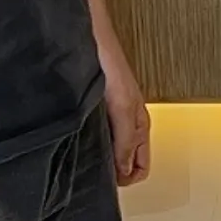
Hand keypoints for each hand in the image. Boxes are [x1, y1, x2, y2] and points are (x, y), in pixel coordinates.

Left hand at [95, 30, 150, 185]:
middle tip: (97, 177)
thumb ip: (125, 140)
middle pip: (128, 161)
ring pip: (113, 148)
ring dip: (104, 156)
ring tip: (89, 161)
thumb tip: (123, 170)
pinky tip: (80, 139)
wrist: (89, 37)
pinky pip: (99, 134)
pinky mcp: (97, 107)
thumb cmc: (108, 63)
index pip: (140, 167)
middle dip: (116, 171)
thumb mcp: (121, 108)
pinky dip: (91, 141)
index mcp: (139, 124)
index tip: (108, 183)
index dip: (126, 179)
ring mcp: (112, 115)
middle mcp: (127, 122)